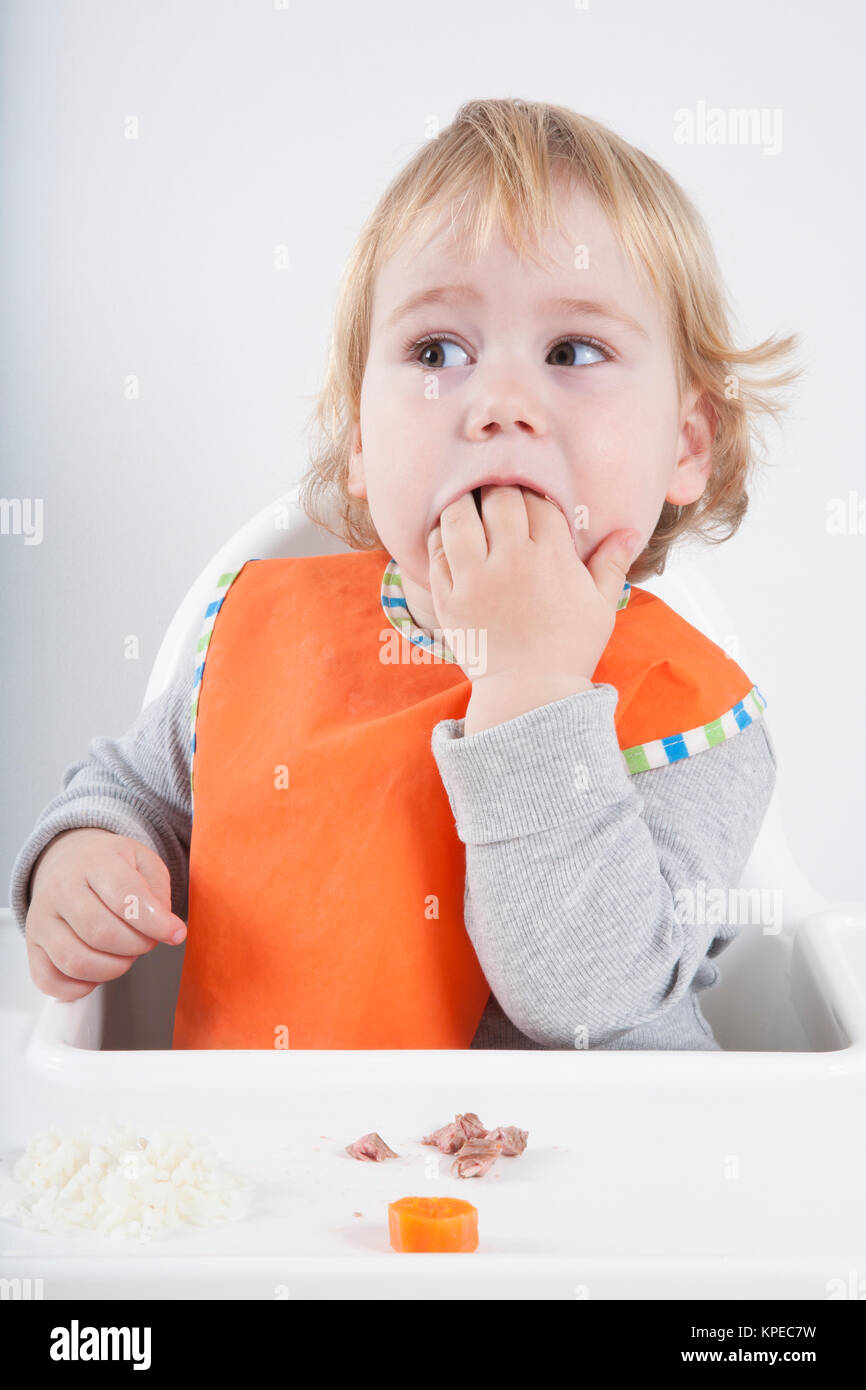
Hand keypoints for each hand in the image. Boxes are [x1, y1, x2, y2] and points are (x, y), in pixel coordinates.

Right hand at [25, 828, 187, 1000]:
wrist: (71, 860)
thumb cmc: (111, 865)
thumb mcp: (144, 862)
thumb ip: (158, 893)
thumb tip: (164, 927)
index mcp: (94, 862)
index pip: (124, 896)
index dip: (155, 922)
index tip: (176, 933)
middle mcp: (61, 889)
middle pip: (101, 933)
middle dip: (136, 946)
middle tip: (146, 941)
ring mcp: (41, 919)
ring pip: (76, 961)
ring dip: (113, 968)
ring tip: (125, 954)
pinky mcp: (33, 946)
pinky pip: (50, 981)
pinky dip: (80, 987)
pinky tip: (99, 970)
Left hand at [427, 485, 639, 729]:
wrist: (530, 694)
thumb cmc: (570, 649)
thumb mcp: (601, 607)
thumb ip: (611, 564)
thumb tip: (629, 530)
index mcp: (552, 557)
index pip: (537, 501)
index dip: (532, 495)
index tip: (528, 503)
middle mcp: (512, 560)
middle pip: (499, 499)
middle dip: (498, 492)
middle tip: (497, 498)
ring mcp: (476, 579)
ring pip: (459, 517)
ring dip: (462, 505)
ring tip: (467, 507)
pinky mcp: (449, 598)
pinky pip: (436, 551)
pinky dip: (439, 536)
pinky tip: (448, 537)